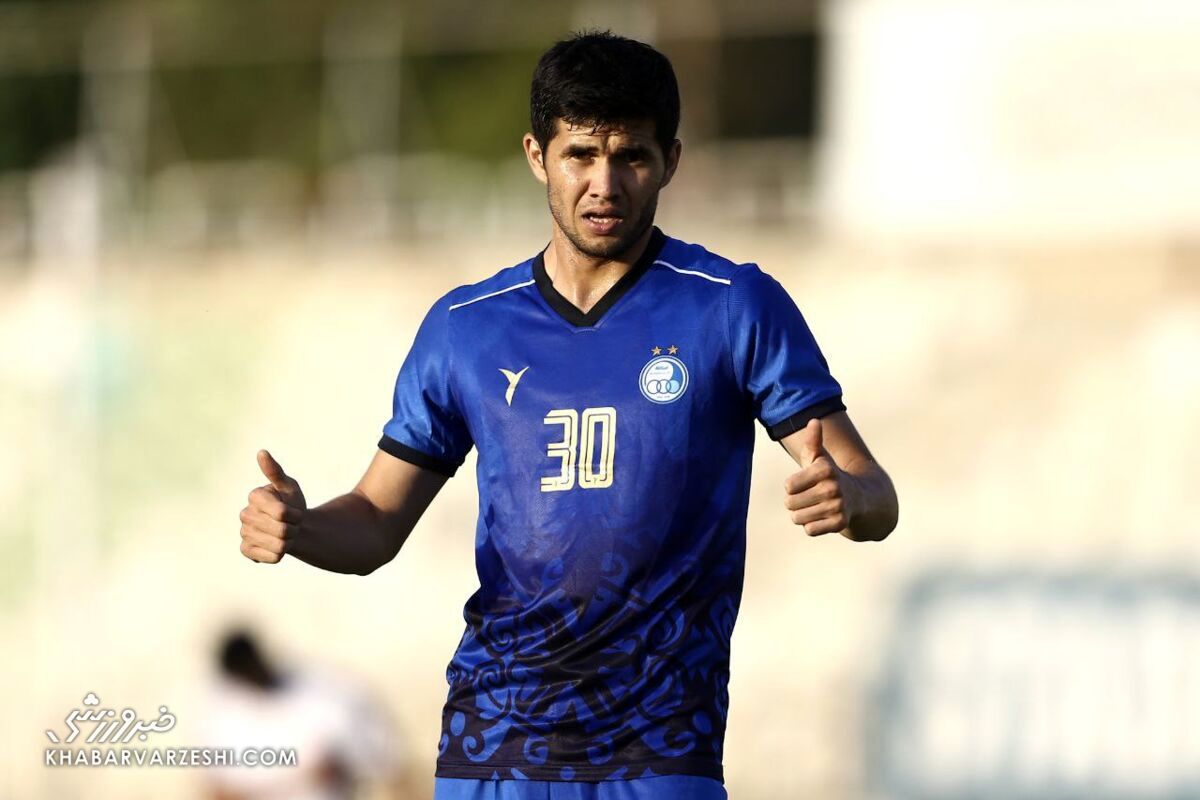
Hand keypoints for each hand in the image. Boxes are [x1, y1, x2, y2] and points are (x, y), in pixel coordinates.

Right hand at [239, 449, 306, 562]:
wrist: (293, 525)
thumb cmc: (292, 503)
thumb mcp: (289, 486)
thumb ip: (275, 471)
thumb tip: (261, 452)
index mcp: (255, 496)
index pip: (282, 512)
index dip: (295, 514)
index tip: (294, 511)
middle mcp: (245, 514)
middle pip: (281, 530)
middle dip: (294, 528)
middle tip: (291, 524)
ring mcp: (244, 533)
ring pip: (278, 545)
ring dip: (289, 541)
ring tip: (285, 534)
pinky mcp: (245, 550)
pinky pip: (271, 557)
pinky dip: (280, 554)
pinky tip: (277, 546)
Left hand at [783, 418, 857, 536]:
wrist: (860, 497)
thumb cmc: (829, 475)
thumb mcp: (820, 457)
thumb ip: (813, 440)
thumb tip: (814, 421)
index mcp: (824, 469)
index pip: (788, 486)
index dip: (793, 486)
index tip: (806, 483)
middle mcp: (832, 487)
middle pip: (790, 504)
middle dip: (795, 502)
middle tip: (811, 497)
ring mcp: (837, 506)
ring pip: (798, 518)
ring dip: (803, 515)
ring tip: (816, 507)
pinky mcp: (840, 524)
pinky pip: (810, 530)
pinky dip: (812, 526)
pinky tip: (823, 517)